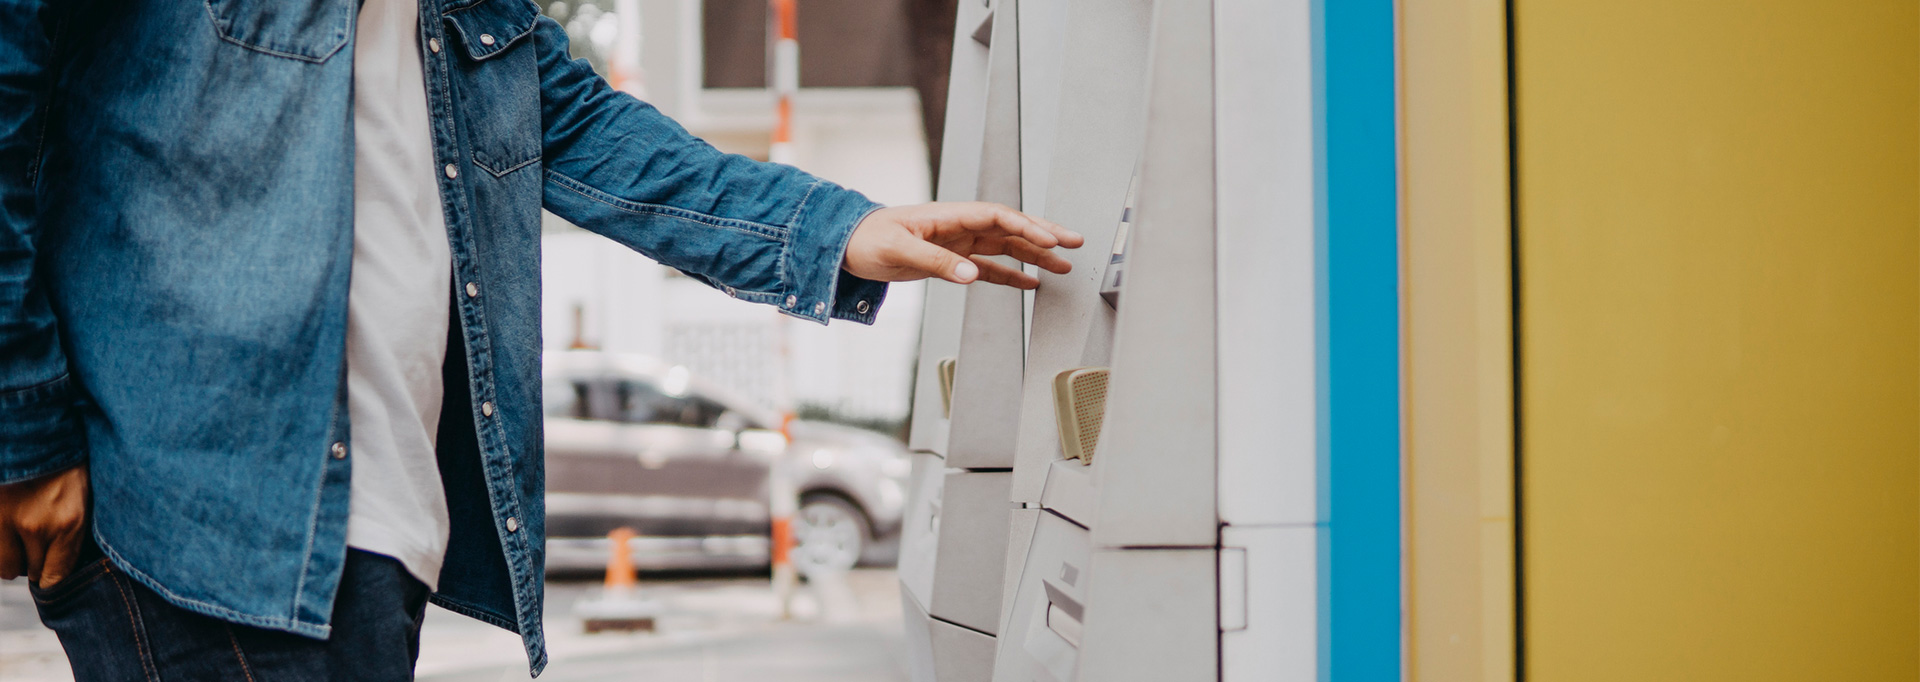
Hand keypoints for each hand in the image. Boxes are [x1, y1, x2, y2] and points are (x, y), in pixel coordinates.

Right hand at [0, 465, 87, 588]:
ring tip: (16, 536)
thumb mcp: (82, 493)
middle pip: (27, 571)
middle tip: (34, 544)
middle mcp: (36, 526)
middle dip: (31, 562)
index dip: (51, 576)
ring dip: (10, 556)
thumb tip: (63, 562)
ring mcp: (4, 520)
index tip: (49, 570)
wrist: (30, 425)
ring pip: (3, 566)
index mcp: (69, 521)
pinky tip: (6, 529)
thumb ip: (73, 529)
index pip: (56, 577)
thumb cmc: (62, 457)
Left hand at [842, 202, 1083, 288]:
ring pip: (1006, 246)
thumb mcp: (899, 251)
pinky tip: (1031, 283)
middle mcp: (958, 227)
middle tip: (1074, 242)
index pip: (997, 215)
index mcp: (948, 216)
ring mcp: (958, 243)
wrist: (846, 247)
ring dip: (1035, 255)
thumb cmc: (868, 240)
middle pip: (1010, 225)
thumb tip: (973, 276)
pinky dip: (1011, 274)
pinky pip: (989, 266)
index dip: (1026, 225)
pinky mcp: (951, 260)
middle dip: (1044, 233)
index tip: (1050, 239)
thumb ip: (937, 263)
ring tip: (1064, 266)